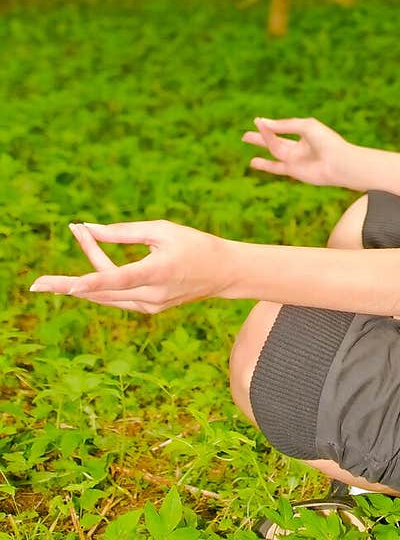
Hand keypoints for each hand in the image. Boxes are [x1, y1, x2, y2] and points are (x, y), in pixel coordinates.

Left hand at [29, 220, 232, 314]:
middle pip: (102, 291)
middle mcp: (151, 296)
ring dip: (81, 281)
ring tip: (55, 272)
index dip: (91, 280)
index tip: (68, 285)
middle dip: (67, 285)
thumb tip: (90, 229)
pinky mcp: (148, 310)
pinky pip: (115, 299)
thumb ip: (125, 232)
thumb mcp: (162, 229)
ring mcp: (149, 307)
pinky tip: (84, 275)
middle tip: (35, 284)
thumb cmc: (195, 244)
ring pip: (105, 296)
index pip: (119, 278)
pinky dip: (99, 285)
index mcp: (158, 273)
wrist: (224, 273)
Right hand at [242, 115, 351, 187]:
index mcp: (305, 133)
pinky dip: (265, 165)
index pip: (284, 127)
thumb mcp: (305, 126)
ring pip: (274, 150)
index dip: (272, 124)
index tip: (258, 120)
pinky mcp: (294, 171)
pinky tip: (253, 162)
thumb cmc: (327, 141)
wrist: (338, 163)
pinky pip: (276, 167)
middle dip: (262, 136)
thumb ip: (284, 125)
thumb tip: (262, 122)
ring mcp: (296, 159)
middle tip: (246, 134)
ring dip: (261, 143)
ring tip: (246, 137)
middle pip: (276, 140)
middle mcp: (299, 147)